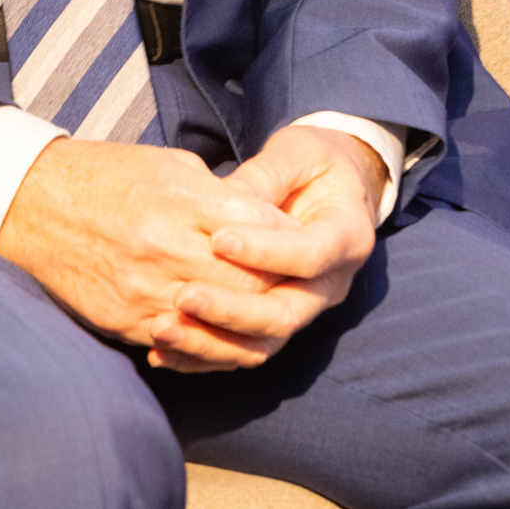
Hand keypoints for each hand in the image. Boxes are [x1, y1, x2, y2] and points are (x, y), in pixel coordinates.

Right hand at [0, 137, 302, 373]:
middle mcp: (168, 250)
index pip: (260, 234)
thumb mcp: (171, 165)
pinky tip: (222, 335)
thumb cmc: (108, 175)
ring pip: (220, 325)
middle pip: (247, 286)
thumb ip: (221, 195)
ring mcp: (146, 292)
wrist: (37, 203)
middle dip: (276, 287)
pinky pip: (181, 345)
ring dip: (247, 324)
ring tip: (263, 314)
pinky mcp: (125, 322)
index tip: (298, 239)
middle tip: (292, 284)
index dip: (287, 240)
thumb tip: (265, 219)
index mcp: (184, 203)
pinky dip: (207, 344)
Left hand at [147, 126, 383, 370]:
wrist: (335, 187)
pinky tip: (163, 352)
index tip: (217, 239)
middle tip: (184, 296)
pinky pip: (241, 351)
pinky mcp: (274, 323)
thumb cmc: (315, 161)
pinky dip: (202, 356)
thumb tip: (226, 195)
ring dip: (211, 343)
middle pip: (284, 315)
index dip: (265, 251)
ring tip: (163, 328)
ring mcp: (303, 309)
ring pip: (261, 345)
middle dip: (232, 311)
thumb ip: (267, 175)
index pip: (310, 255)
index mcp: (347, 238)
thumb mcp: (298, 152)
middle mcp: (330, 286)